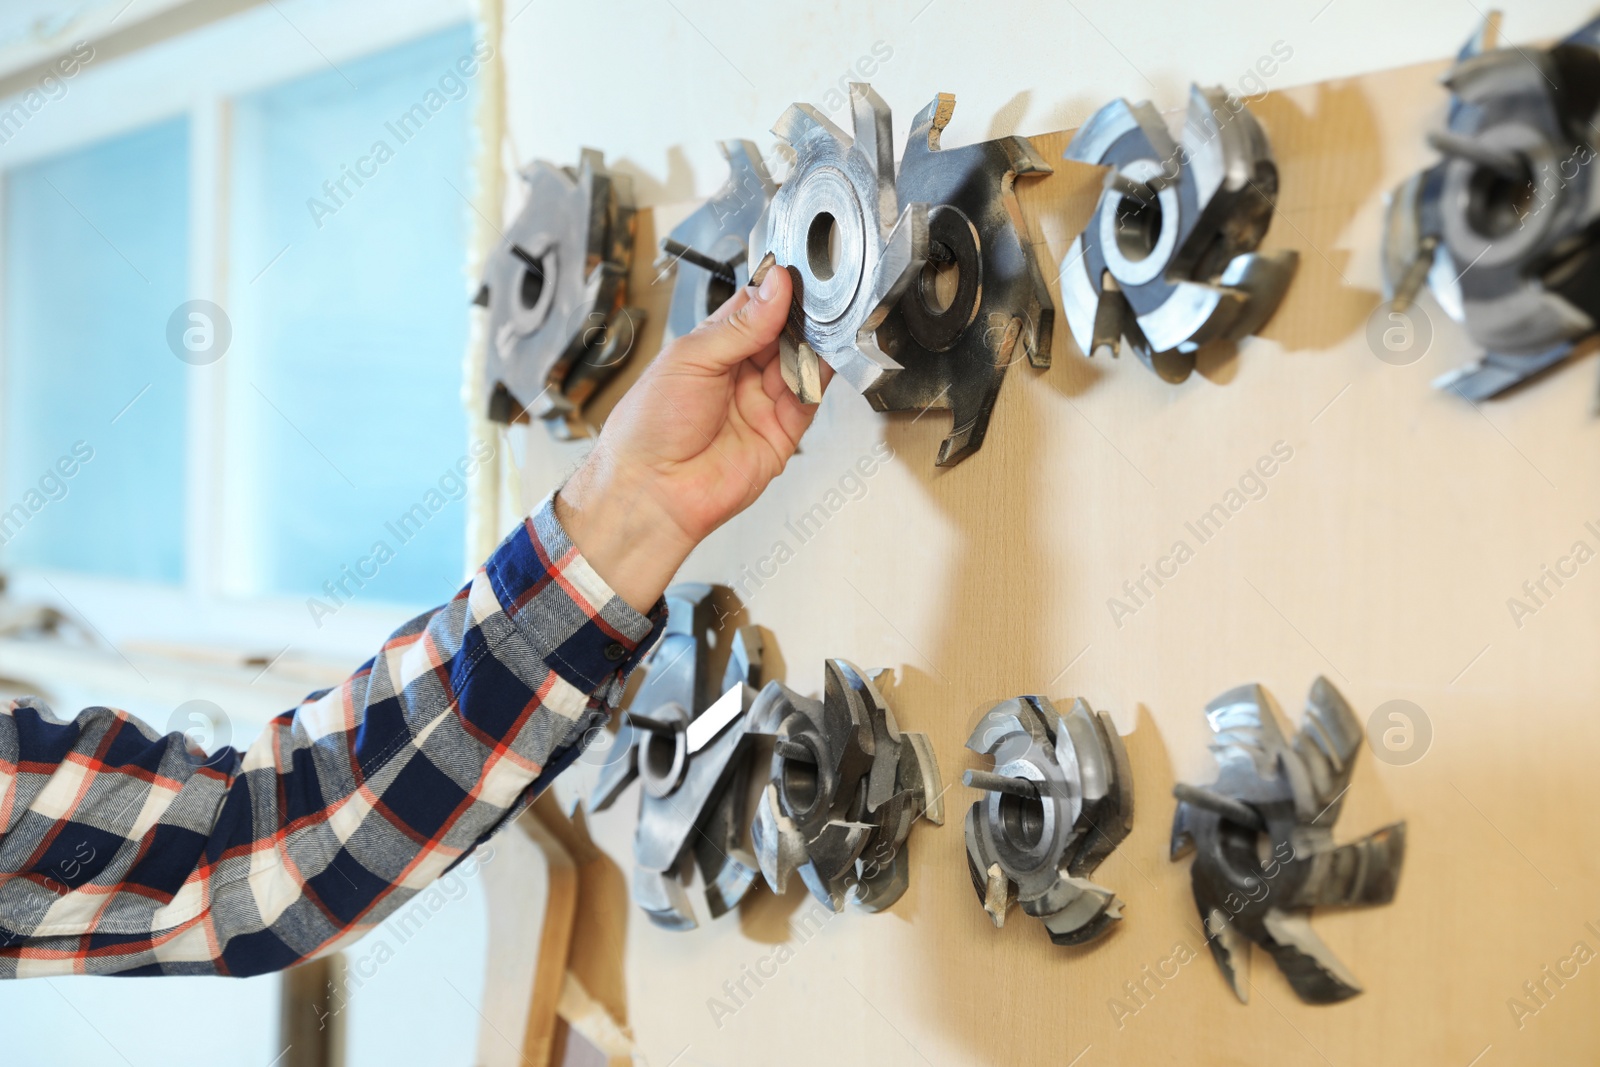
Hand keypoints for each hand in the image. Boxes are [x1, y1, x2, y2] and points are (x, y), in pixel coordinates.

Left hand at [556, 262, 831, 611]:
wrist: (653, 489)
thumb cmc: (650, 427)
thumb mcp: (691, 358)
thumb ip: (740, 325)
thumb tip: (775, 287)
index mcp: (711, 349)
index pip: (753, 309)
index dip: (775, 293)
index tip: (794, 277)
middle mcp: (739, 374)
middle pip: (783, 334)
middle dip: (799, 318)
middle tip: (814, 300)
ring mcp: (761, 403)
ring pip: (799, 364)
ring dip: (811, 346)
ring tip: (817, 329)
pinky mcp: (781, 434)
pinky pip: (808, 401)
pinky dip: (817, 380)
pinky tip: (817, 361)